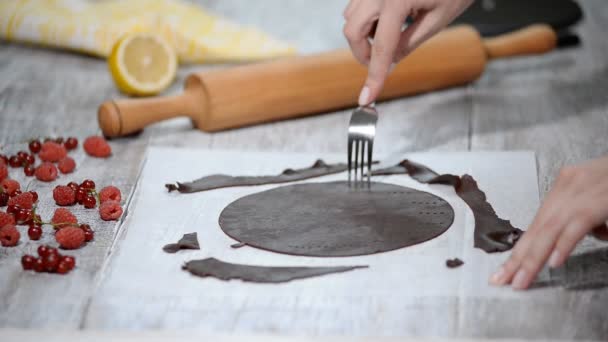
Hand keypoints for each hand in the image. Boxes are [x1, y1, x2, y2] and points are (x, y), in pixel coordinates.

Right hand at [343, 0, 472, 105]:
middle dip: (362, 53)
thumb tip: (388, 64)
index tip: (367, 96)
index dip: (374, 76)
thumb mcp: (437, 20)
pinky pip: (357, 4)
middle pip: (353, 30)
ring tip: (389, 36)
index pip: (382, 47)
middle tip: (378, 64)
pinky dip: (366, 19)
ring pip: (351, 16)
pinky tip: (386, 21)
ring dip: (363, 34)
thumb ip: (408, 43)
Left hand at [489, 156, 607, 289]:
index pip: (537, 223)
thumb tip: (566, 245)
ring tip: (522, 279)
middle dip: (519, 257)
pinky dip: (564, 243)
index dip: (521, 249)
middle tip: (503, 279)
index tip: (506, 269)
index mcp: (568, 185)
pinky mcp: (599, 198)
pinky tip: (553, 261)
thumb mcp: (601, 201)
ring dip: (534, 257)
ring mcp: (583, 190)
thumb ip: (585, 221)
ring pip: (550, 228)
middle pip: (538, 227)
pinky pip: (577, 224)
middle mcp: (569, 185)